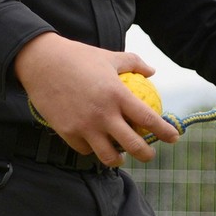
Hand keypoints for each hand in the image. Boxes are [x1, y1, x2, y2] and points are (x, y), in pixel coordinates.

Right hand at [13, 34, 178, 166]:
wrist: (41, 63)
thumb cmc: (77, 57)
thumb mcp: (109, 56)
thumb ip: (134, 63)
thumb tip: (152, 72)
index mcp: (117, 95)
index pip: (148, 119)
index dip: (164, 132)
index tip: (174, 137)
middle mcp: (103, 114)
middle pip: (133, 145)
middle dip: (147, 154)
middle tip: (150, 153)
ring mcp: (85, 126)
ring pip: (109, 156)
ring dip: (119, 159)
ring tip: (122, 156)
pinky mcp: (68, 133)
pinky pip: (86, 149)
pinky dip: (93, 149)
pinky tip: (96, 145)